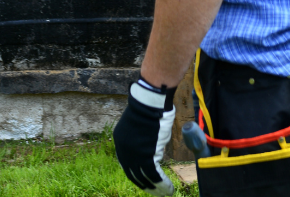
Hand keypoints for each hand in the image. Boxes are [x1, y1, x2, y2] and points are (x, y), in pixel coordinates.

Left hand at [113, 80, 175, 194]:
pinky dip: (163, 184)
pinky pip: (154, 175)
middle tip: (156, 192)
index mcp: (120, 143)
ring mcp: (134, 154)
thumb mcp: (139, 128)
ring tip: (165, 194)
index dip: (138, 176)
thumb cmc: (149, 109)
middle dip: (146, 185)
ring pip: (145, 178)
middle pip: (135, 175)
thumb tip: (151, 154)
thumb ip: (141, 143)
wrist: (150, 101)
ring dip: (156, 188)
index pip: (128, 166)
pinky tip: (169, 189)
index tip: (146, 183)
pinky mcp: (146, 155)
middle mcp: (124, 150)